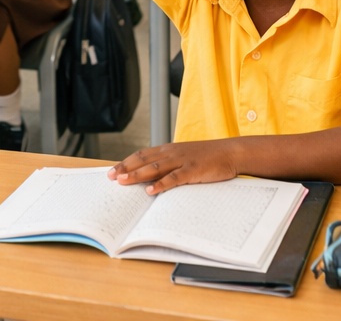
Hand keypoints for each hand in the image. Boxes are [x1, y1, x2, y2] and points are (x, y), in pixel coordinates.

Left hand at [108, 140, 238, 193]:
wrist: (230, 152)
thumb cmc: (207, 157)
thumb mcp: (184, 158)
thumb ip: (169, 165)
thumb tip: (151, 179)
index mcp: (168, 149)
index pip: (141, 154)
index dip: (126, 162)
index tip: (112, 171)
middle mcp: (171, 153)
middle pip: (143, 160)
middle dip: (126, 168)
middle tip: (110, 177)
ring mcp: (182, 161)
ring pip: (155, 168)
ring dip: (137, 175)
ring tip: (123, 182)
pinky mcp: (193, 170)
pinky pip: (174, 178)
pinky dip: (162, 184)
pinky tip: (151, 191)